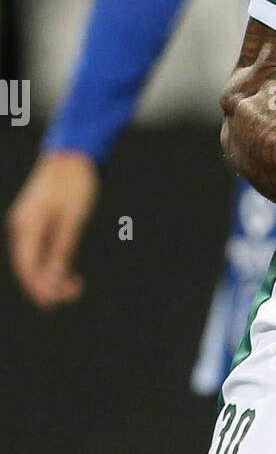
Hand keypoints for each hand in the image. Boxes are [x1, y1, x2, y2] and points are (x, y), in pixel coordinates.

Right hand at [6, 151, 98, 307]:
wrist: (74, 152)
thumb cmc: (75, 182)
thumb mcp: (74, 218)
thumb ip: (63, 248)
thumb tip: (56, 277)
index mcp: (27, 226)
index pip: (28, 267)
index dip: (41, 288)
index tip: (58, 302)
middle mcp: (21, 226)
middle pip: (28, 266)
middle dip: (47, 285)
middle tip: (73, 295)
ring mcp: (27, 222)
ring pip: (33, 257)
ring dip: (50, 274)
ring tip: (74, 286)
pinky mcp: (36, 219)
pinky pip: (39, 247)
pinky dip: (50, 260)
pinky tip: (64, 271)